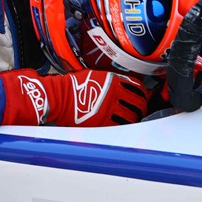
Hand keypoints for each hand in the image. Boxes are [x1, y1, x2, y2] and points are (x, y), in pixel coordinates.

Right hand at [0, 68, 148, 126]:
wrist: (57, 97)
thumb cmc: (72, 86)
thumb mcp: (94, 75)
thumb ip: (111, 80)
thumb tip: (124, 85)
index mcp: (113, 81)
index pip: (137, 87)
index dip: (143, 92)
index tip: (144, 95)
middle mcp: (114, 95)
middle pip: (139, 102)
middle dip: (143, 105)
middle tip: (142, 108)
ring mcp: (109, 109)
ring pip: (133, 115)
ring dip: (136, 117)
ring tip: (135, 118)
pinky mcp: (103, 122)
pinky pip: (121, 125)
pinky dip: (126, 126)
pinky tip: (126, 125)